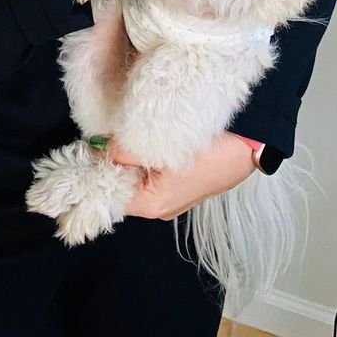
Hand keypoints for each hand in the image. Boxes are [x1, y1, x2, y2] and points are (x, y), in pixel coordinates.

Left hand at [103, 133, 258, 220]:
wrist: (252, 144)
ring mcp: (175, 197)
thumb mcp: (159, 146)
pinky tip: (148, 134)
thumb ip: (123, 151)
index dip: (94, 170)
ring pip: (140, 176)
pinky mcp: (186, 183)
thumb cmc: (208, 149)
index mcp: (151, 205)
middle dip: (114, 160)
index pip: (108, 194)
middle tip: (106, 131)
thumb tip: (99, 149)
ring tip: (125, 129)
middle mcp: (161, 208)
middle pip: (124, 184)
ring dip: (133, 156)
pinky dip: (149, 156)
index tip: (84, 146)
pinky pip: (156, 172)